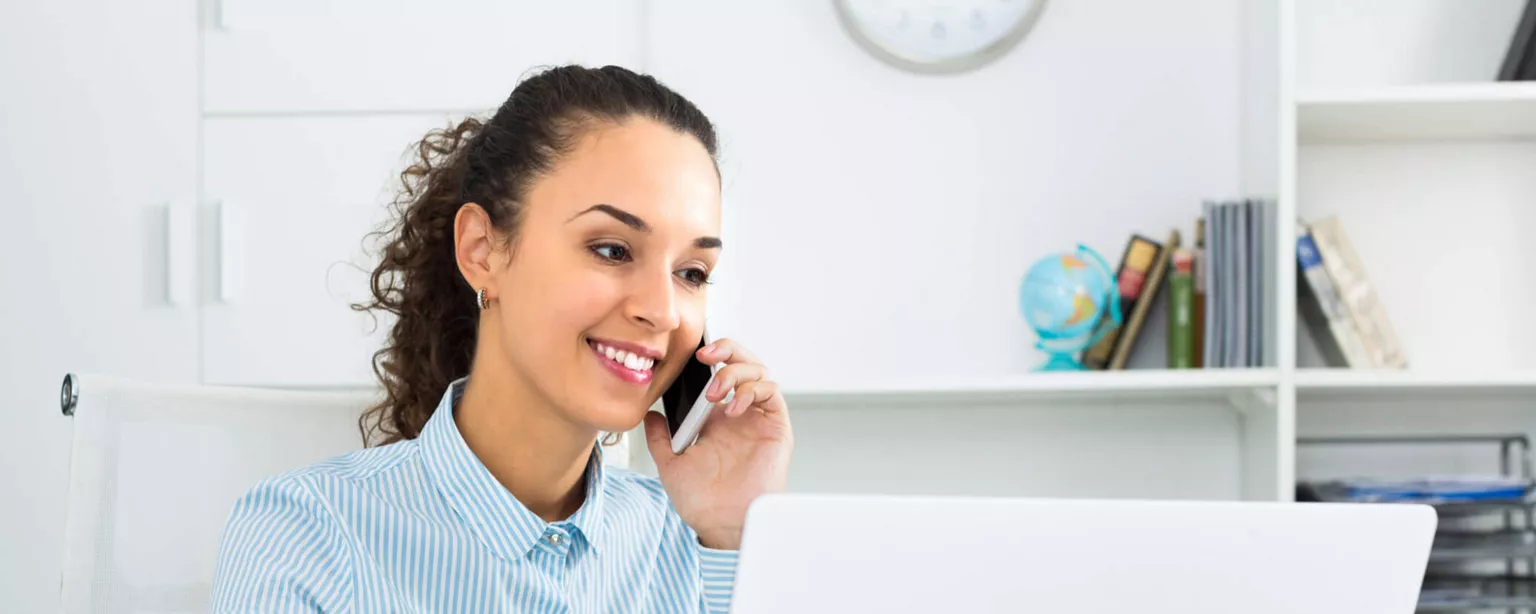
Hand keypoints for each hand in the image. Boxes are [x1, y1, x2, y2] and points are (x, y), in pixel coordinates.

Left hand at [644, 338, 792, 550]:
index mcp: (717, 417)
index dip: (710, 355)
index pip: (719, 371)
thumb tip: (649, 414)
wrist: (720, 523)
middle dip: (726, 349)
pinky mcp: (776, 427)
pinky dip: (753, 390)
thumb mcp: (670, 462)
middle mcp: (740, 413)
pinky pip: (772, 393)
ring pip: (759, 372)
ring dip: (736, 372)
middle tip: (704, 356)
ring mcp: (759, 418)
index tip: (690, 354)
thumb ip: (659, 437)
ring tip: (715, 392)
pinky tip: (734, 407)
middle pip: (742, 362)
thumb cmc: (701, 500)